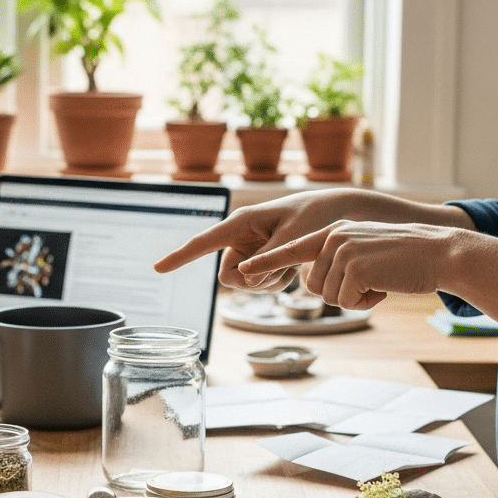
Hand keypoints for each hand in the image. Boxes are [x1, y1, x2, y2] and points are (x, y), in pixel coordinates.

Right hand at [154, 190, 349, 290]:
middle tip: (281, 270)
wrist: (340, 214)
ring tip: (292, 264)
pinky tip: (293, 267)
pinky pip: (258, 283)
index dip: (179, 257)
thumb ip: (267, 261)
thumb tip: (241, 280)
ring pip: (244, 283)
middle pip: (228, 275)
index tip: (157, 269)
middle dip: (252, 281)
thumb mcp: (293, 239)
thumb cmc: (316, 218)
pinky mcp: (261, 259)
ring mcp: (250, 249)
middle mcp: (242, 236)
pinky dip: (275, 281)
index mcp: (242, 222)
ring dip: (268, 282)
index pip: (203, 242)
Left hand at [240, 221, 462, 309]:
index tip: (242, 270)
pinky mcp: (355, 266)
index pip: (292, 250)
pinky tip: (384, 287)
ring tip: (379, 281)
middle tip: (371, 283)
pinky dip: (366, 303)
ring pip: (329, 296)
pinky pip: (347, 301)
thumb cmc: (404, 258)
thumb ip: (338, 258)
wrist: (438, 252)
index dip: (266, 263)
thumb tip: (315, 282)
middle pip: (315, 286)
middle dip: (341, 294)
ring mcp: (342, 250)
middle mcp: (333, 237)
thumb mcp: (365, 250)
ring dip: (355, 299)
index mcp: (333, 231)